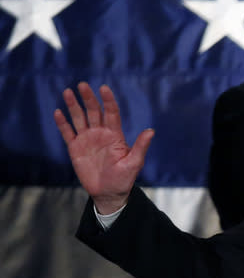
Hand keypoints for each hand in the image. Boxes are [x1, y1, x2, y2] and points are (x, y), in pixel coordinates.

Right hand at [54, 82, 152, 213]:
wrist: (108, 193)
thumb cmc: (124, 178)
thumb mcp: (134, 163)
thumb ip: (140, 147)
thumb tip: (151, 131)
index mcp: (115, 135)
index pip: (111, 113)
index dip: (108, 101)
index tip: (104, 88)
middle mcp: (100, 133)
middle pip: (93, 111)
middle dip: (88, 98)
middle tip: (82, 85)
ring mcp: (87, 139)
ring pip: (79, 118)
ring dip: (73, 105)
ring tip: (68, 92)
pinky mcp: (75, 148)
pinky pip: (68, 133)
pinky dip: (63, 123)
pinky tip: (58, 112)